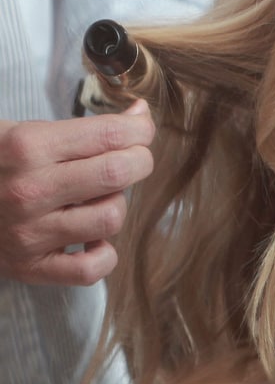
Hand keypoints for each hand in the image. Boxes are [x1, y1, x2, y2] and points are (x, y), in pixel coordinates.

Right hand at [0, 100, 154, 285]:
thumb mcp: (24, 131)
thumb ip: (84, 126)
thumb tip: (140, 115)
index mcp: (29, 146)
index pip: (110, 134)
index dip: (139, 128)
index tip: (141, 128)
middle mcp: (31, 189)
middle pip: (118, 172)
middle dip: (139, 160)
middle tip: (133, 158)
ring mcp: (31, 232)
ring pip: (111, 217)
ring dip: (116, 204)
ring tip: (99, 197)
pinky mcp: (31, 267)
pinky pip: (91, 269)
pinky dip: (103, 254)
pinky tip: (92, 237)